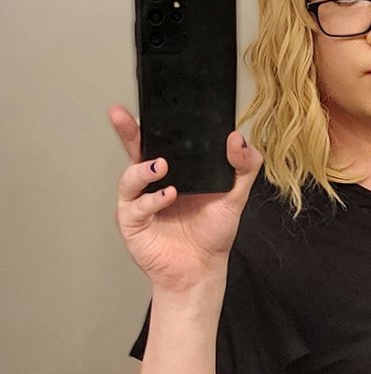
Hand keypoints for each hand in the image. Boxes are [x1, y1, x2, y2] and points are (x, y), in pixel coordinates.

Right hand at [109, 105, 263, 290]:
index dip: (154, 121)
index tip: (153, 104)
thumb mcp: (235, 195)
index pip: (161, 139)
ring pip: (130, 176)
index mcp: (175, 169)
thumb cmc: (212, 233)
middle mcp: (153, 181)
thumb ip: (244, 166)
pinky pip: (136, 205)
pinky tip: (167, 195)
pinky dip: (151, 199)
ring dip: (144, 169)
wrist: (202, 269)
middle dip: (127, 131)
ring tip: (162, 165)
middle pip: (135, 149)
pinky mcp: (133, 222)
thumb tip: (238, 139)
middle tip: (122, 116)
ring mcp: (140, 201)